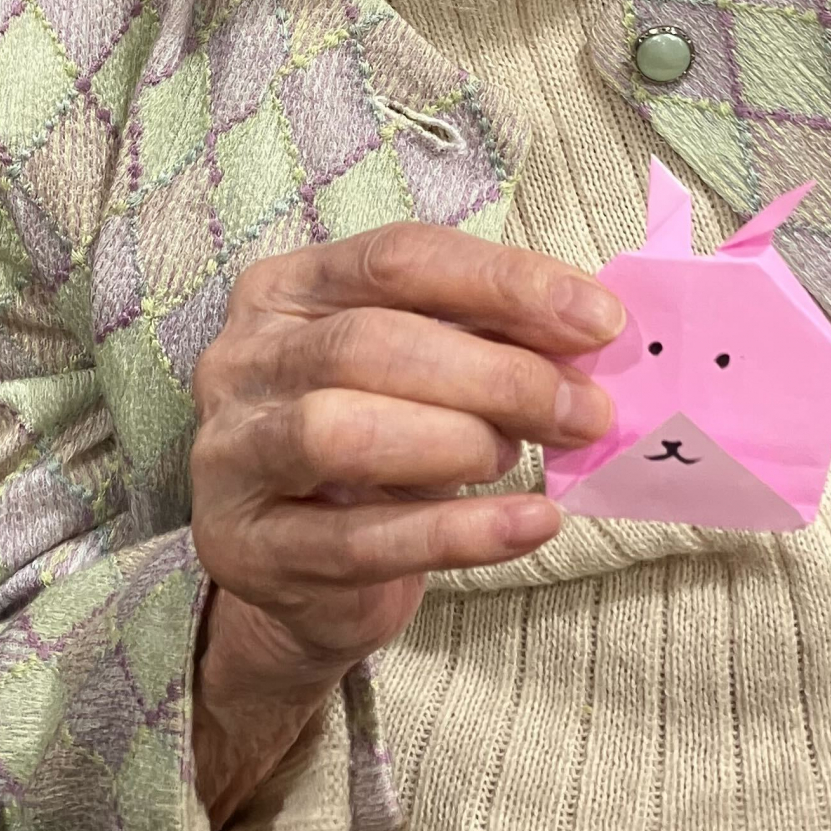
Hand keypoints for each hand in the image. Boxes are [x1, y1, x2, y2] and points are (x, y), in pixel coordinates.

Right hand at [189, 223, 620, 823]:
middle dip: (496, 374)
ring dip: (456, 441)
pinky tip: (532, 524)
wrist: (299, 573)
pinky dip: (459, 533)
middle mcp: (242, 361)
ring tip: (518, 458)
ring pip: (338, 432)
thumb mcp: (418, 370)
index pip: (397, 258)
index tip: (599, 321)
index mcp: (285, 289)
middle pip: (369, 343)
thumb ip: (483, 338)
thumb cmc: (373, 445)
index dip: (504, 283)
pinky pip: (358, 540)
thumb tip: (591, 332)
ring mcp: (231, 457)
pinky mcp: (248, 550)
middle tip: (585, 410)